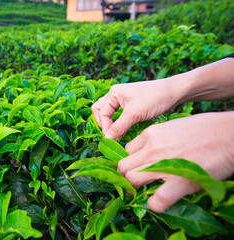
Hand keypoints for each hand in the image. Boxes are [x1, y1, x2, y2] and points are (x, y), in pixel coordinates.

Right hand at [91, 79, 182, 139]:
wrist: (175, 92)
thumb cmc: (155, 98)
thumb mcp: (134, 114)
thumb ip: (119, 127)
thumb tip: (108, 139)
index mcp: (114, 93)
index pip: (101, 112)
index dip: (105, 127)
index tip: (112, 139)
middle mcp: (116, 95)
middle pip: (100, 110)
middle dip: (103, 124)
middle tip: (111, 135)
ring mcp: (124, 100)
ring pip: (109, 113)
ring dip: (110, 123)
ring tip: (116, 134)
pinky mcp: (132, 105)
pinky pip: (119, 115)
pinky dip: (119, 123)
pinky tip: (124, 130)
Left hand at [118, 112, 233, 211]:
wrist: (229, 133)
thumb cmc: (206, 129)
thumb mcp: (173, 126)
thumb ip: (158, 138)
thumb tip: (151, 150)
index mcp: (151, 134)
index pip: (126, 151)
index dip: (130, 162)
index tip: (136, 168)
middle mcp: (152, 148)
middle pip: (123, 166)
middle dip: (126, 177)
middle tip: (136, 184)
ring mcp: (163, 164)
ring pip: (131, 180)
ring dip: (134, 190)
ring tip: (143, 193)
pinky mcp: (179, 181)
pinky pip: (157, 200)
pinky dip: (155, 204)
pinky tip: (158, 203)